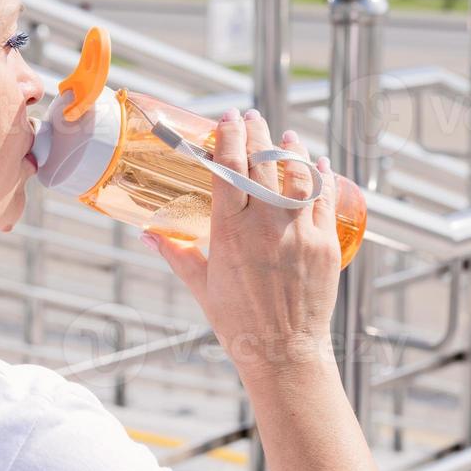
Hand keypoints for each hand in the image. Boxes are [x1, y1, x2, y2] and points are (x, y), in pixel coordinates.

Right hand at [142, 108, 341, 380]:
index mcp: (230, 233)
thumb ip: (175, 253)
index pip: (228, 168)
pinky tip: (320, 162)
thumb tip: (144, 234)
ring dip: (291, 149)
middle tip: (252, 116)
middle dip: (257, 133)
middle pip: (262, 163)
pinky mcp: (325, 244)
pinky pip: (325, 199)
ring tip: (285, 135)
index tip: (227, 118)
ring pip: (297, 175)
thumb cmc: (236, 323)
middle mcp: (265, 226)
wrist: (283, 353)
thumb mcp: (200, 285)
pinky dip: (323, 175)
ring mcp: (299, 233)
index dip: (228, 136)